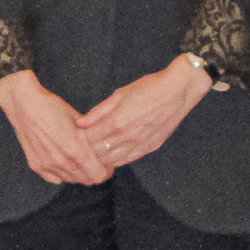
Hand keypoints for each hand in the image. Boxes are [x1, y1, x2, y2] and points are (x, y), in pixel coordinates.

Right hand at [0, 70, 112, 186]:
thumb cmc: (52, 107)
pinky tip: (63, 161)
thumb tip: (105, 148)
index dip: (105, 171)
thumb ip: (91, 138)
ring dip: (77, 173)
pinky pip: (55, 178)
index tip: (106, 164)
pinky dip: (61, 173)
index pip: (98, 175)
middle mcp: (61, 161)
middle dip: (93, 172)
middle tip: (94, 162)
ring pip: (70, 180)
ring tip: (78, 159)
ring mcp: (47, 165)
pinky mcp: (36, 165)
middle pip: (86, 180)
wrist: (24, 103)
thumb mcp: (79, 120)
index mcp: (75, 149)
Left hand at [77, 57, 211, 168]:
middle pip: (99, 153)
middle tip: (78, 152)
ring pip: (113, 160)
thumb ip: (99, 111)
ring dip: (101, 160)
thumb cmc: (148, 88)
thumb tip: (80, 123)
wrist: (177, 91)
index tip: (72, 140)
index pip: (90, 139)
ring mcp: (139, 144)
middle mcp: (127, 137)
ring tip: (91, 158)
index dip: (79, 141)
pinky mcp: (150, 147)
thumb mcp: (119, 94)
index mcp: (116, 122)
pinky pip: (128, 159)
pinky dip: (117, 161)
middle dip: (87, 153)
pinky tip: (110, 159)